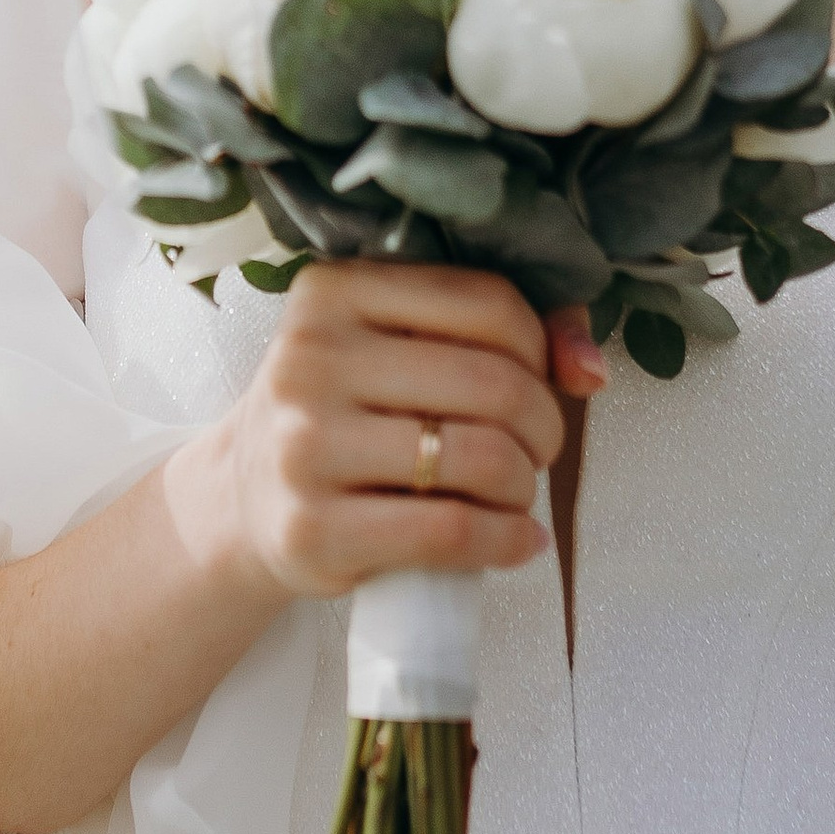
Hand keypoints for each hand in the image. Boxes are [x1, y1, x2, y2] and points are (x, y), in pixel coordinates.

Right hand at [170, 264, 587, 611]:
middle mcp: (309, 358)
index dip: (539, 352)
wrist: (243, 500)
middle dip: (544, 428)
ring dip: (525, 487)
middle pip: (494, 384)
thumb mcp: (398, 350)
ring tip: (515, 495)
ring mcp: (303, 446)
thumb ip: (503, 336)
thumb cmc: (347, 414)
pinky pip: (450, 532)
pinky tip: (516, 541)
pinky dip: (507, 541)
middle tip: (536, 452)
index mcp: (334, 291)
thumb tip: (590, 369)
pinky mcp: (311, 529)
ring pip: (480, 459)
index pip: (487, 304)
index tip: (534, 386)